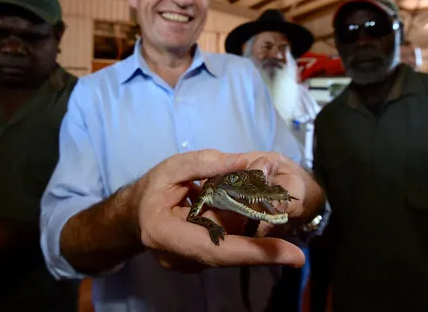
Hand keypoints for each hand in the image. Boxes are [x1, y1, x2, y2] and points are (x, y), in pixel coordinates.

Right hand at [134, 149, 305, 271]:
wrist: (134, 216)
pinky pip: (229, 243)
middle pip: (231, 245)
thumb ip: (205, 163)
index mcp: (167, 235)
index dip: (256, 251)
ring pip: (232, 244)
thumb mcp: (171, 168)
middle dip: (258, 221)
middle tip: (278, 196)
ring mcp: (192, 265)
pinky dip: (239, 223)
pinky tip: (242, 203)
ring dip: (248, 218)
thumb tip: (244, 162)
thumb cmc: (150, 190)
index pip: (218, 248)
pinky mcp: (203, 262)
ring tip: (259, 187)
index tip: (293, 255)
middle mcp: (182, 259)